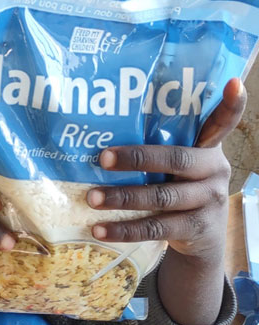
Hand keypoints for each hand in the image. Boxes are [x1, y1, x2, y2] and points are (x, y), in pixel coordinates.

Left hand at [86, 78, 246, 260]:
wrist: (202, 240)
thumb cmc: (178, 189)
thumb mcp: (177, 167)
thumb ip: (156, 149)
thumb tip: (97, 134)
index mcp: (208, 149)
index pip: (222, 123)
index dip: (230, 104)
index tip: (233, 84)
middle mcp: (214, 171)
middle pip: (176, 160)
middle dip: (136, 159)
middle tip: (102, 158)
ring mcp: (208, 201)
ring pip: (161, 197)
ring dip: (122, 197)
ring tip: (91, 197)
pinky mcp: (196, 229)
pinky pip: (154, 228)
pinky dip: (123, 229)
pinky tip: (98, 229)